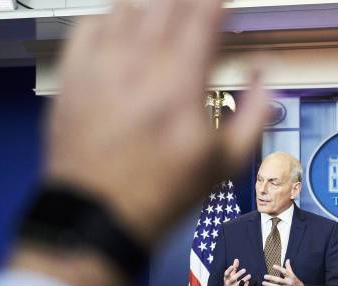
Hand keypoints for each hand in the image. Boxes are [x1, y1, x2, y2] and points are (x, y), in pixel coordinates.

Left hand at [47, 0, 269, 245]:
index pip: (202, 14)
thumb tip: (265, 72)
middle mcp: (139, 64)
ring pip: (128, 6)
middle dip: (187, 4)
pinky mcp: (73, 74)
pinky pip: (90, 22)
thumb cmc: (164, 191)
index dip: (216, 5)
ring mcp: (101, 65)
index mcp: (181, 84)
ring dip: (152, 9)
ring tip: (163, 26)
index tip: (222, 7)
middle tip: (196, 16)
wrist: (100, 212)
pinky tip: (123, 37)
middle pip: (166, 3)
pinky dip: (112, 20)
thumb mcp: (225, 163)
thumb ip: (255, 112)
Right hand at [223, 258, 250, 285]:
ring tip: (249, 275)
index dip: (229, 270)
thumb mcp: (231, 275)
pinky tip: (248, 282)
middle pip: (232, 279)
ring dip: (243, 280)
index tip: (232, 266)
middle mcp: (228, 284)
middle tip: (245, 269)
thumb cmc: (230, 282)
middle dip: (238, 274)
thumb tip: (236, 259)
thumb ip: (234, 268)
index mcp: (226, 278)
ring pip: (237, 285)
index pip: (226, 274)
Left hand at [262, 259, 304, 285]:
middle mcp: (289, 283)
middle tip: (265, 276)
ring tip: (263, 282)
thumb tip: (287, 260)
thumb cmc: (296, 282)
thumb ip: (289, 268)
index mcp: (291, 277)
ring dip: (270, 285)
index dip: (279, 268)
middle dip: (271, 278)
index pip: (285, 271)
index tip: (273, 266)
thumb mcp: (293, 275)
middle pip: (279, 280)